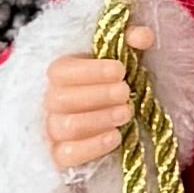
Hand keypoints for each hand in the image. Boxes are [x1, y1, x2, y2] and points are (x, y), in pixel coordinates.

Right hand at [38, 19, 149, 172]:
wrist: (112, 118)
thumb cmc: (114, 82)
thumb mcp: (124, 56)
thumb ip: (131, 40)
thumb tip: (143, 36)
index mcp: (60, 74)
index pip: (61, 71)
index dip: (89, 71)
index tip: (120, 69)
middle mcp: (50, 102)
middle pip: (60, 100)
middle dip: (98, 95)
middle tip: (126, 92)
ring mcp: (53, 130)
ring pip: (65, 127)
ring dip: (99, 119)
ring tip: (126, 113)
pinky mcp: (60, 156)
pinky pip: (66, 155)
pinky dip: (92, 147)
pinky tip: (115, 136)